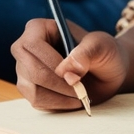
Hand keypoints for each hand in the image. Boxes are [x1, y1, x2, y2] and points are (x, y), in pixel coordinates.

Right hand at [11, 18, 127, 110]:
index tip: (73, 75)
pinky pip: (37, 101)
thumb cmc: (104, 51)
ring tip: (80, 94)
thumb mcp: (102, 45)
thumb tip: (66, 72)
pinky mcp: (31, 89)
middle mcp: (26, 49)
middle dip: (57, 84)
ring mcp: (25, 70)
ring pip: (32, 89)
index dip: (51, 62)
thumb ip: (86, 53)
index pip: (32, 44)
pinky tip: (73, 100)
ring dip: (58, 96)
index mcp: (40, 28)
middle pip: (30, 70)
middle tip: (80, 89)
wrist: (108, 71)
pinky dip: (57, 104)